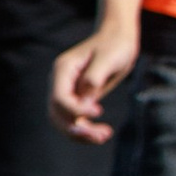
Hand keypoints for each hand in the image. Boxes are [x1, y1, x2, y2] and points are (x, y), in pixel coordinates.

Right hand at [49, 21, 137, 144]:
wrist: (118, 39)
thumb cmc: (115, 45)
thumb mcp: (108, 58)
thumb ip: (94, 77)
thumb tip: (85, 100)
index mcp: (63, 69)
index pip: (59, 98)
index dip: (75, 110)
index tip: (99, 111)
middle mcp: (60, 82)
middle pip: (57, 114)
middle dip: (76, 128)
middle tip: (100, 135)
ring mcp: (67, 91)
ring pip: (64, 121)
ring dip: (81, 134)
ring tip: (103, 136)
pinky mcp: (77, 99)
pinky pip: (75, 120)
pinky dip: (87, 130)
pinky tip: (103, 132)